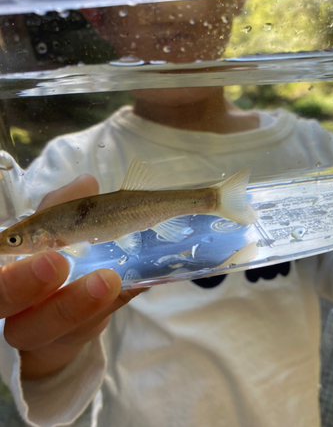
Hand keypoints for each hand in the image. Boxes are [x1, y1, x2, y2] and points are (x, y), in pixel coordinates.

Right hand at [1, 175, 144, 379]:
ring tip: (106, 280)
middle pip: (2, 304)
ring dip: (75, 304)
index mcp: (5, 273)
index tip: (14, 243)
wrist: (72, 315)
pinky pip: (90, 326)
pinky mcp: (78, 336)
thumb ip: (66, 206)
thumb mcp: (57, 229)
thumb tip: (86, 184)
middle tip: (54, 261)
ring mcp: (45, 329)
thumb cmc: (55, 262)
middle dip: (23, 284)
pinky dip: (112, 304)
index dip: (3, 264)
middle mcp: (15, 307)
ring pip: (45, 328)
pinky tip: (132, 284)